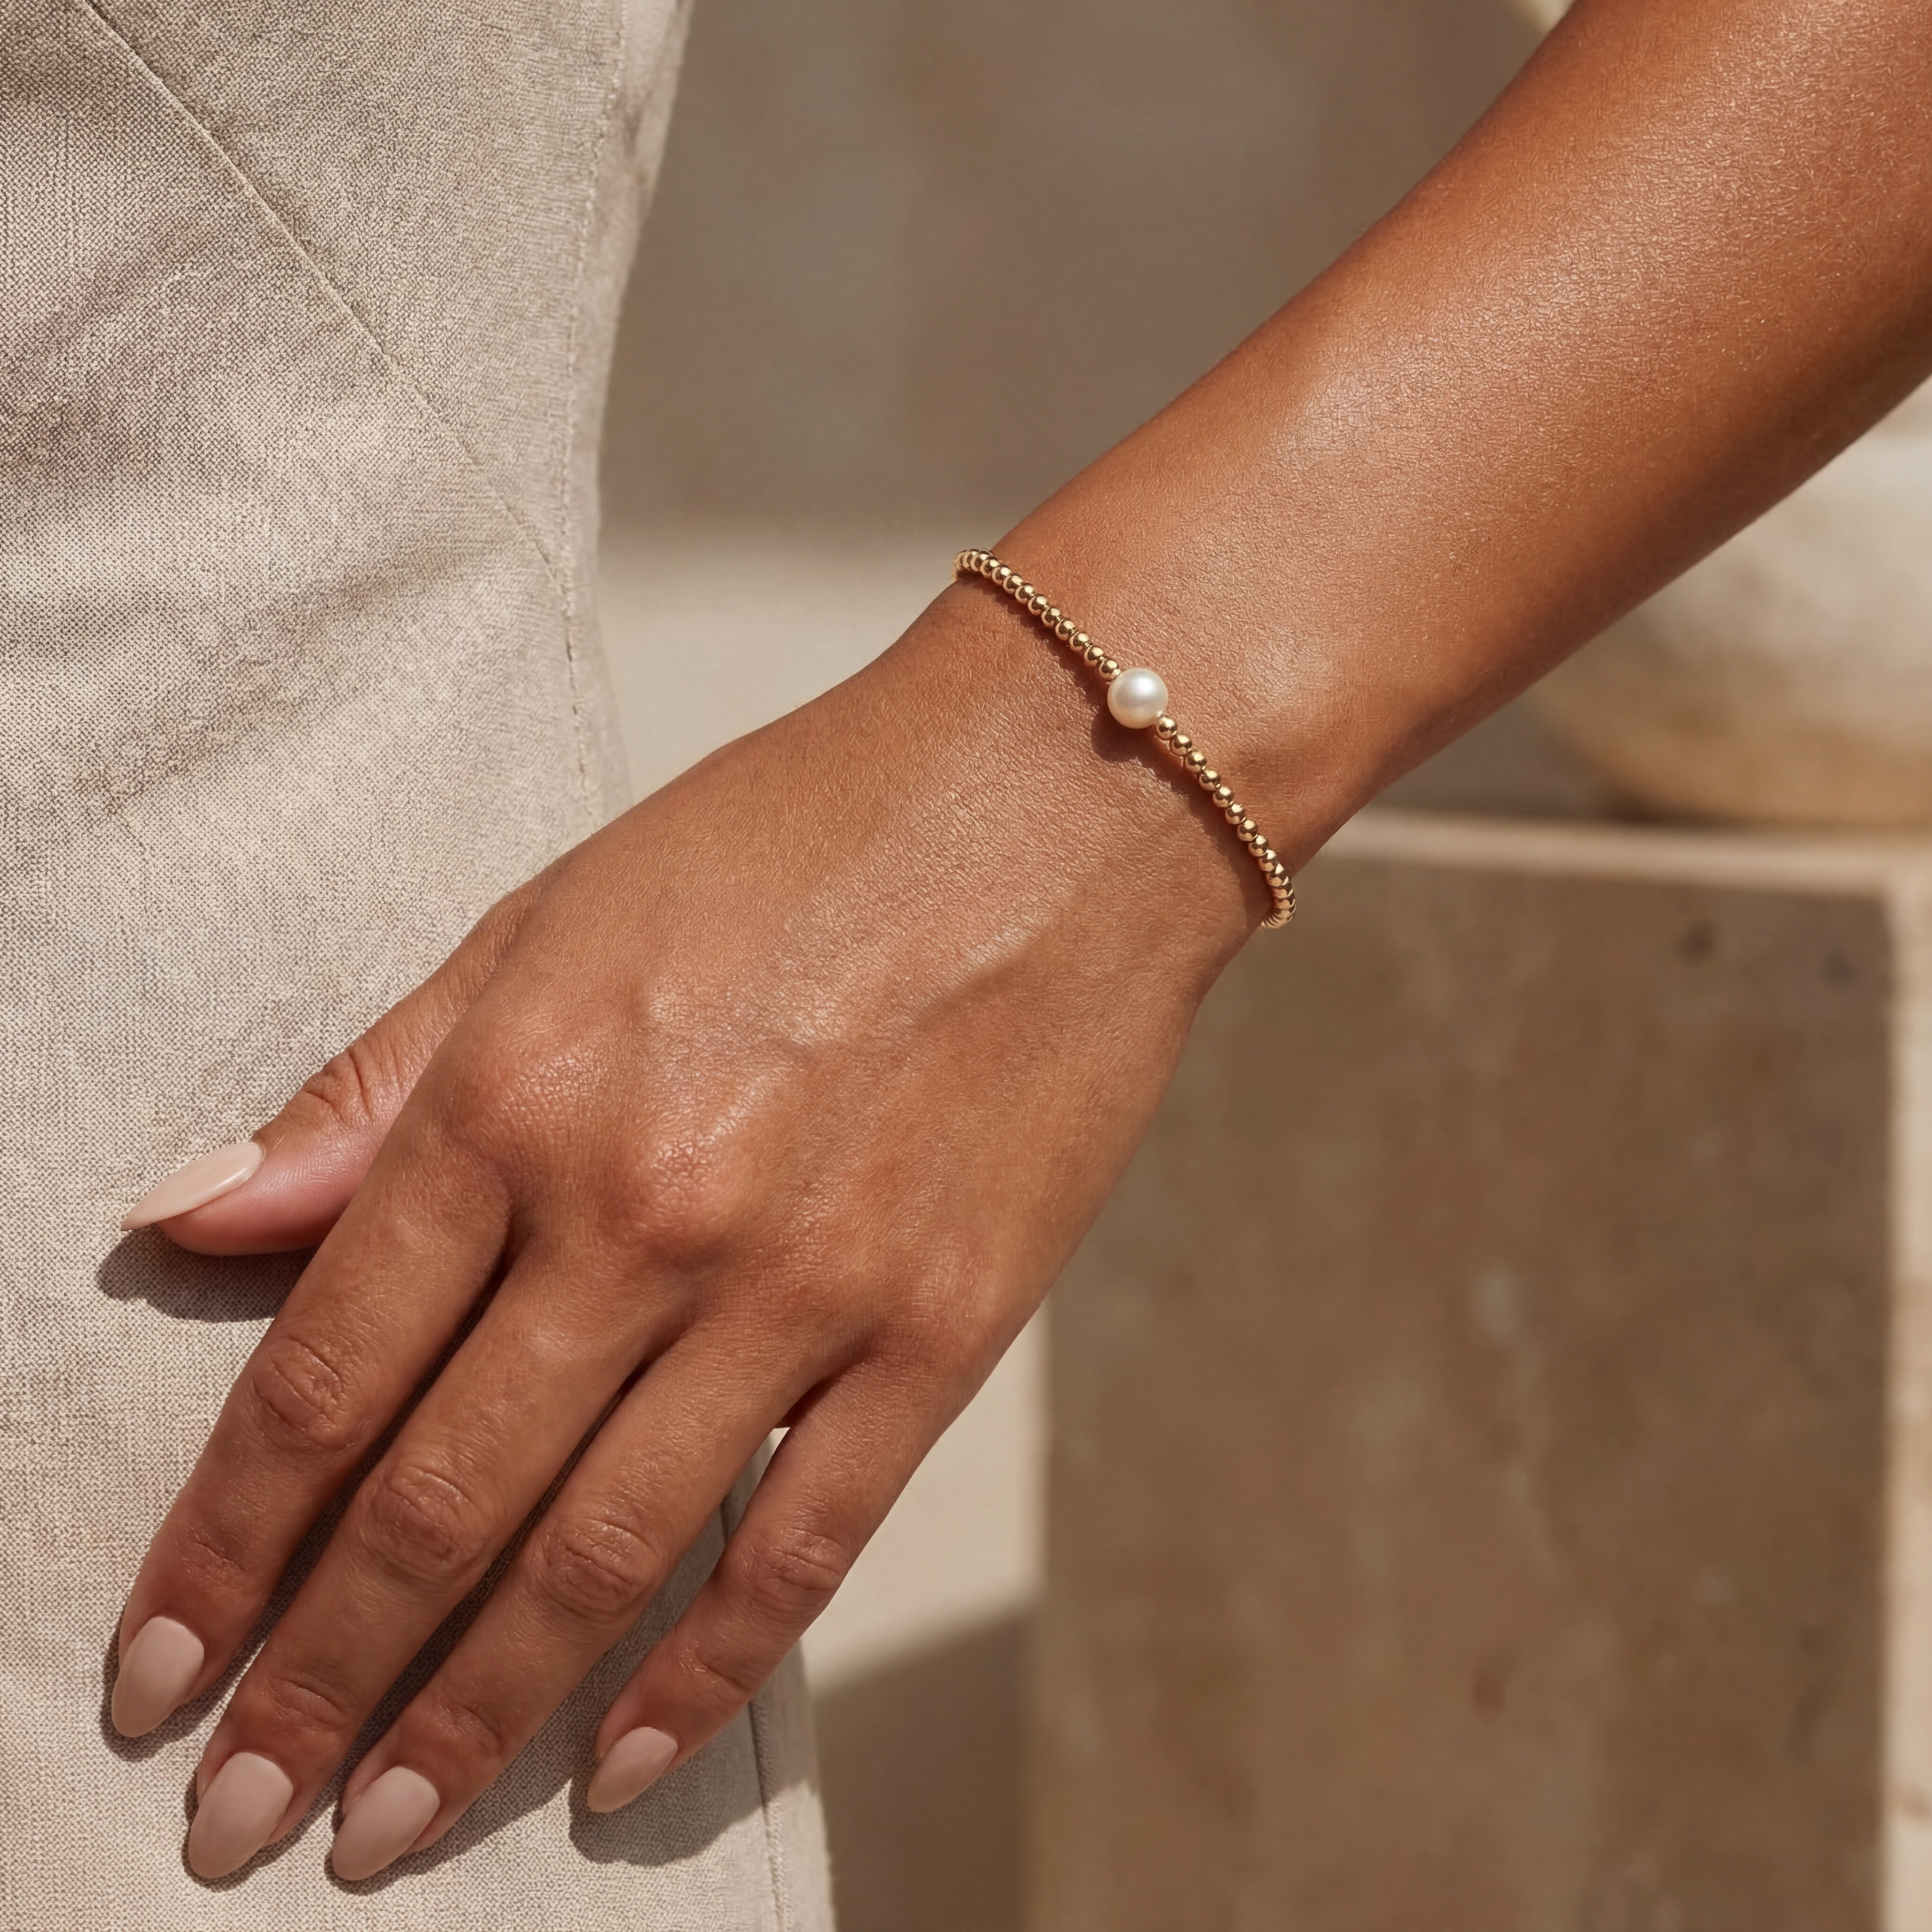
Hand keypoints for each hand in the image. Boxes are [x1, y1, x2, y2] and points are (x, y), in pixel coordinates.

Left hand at [109, 579, 1261, 1881]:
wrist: (1060, 798)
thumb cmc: (798, 834)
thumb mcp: (549, 919)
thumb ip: (372, 1085)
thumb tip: (191, 1215)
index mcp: (523, 1093)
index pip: (323, 1376)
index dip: (220, 1547)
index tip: (156, 1667)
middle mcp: (644, 1209)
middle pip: (439, 1500)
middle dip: (318, 1681)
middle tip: (234, 1816)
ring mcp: (803, 1283)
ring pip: (601, 1554)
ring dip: (476, 1713)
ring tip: (386, 1830)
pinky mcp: (942, 1328)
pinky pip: (799, 1542)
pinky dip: (704, 1670)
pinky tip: (623, 1763)